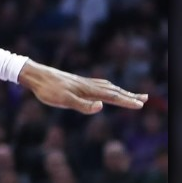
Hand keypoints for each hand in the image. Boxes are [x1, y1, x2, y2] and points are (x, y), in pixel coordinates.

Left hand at [19, 62, 146, 114]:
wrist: (36, 75)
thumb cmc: (48, 90)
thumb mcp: (63, 101)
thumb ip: (83, 105)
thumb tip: (102, 107)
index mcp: (88, 90)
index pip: (112, 97)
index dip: (127, 101)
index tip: (141, 105)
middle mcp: (89, 85)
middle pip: (114, 90)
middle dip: (129, 96)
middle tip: (145, 99)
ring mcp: (83, 83)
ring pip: (107, 87)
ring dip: (121, 91)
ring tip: (131, 94)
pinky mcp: (77, 82)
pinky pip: (99, 84)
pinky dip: (108, 87)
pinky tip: (106, 89)